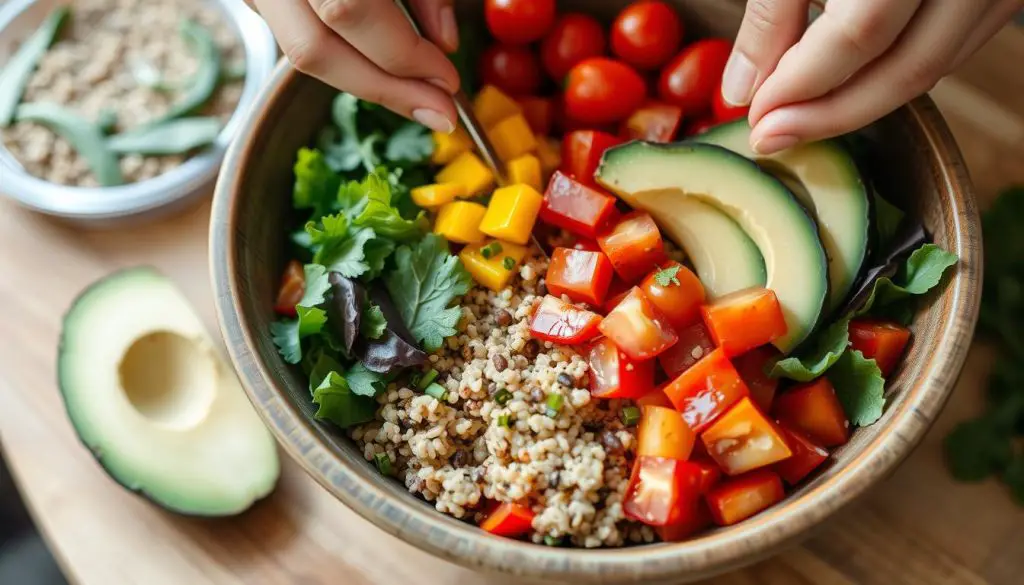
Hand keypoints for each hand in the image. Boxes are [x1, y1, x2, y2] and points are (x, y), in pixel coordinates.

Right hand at [247, 0, 460, 133]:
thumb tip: (443, 43)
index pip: (349, 11)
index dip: (403, 55)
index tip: (447, 81)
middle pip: (314, 50)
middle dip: (386, 89)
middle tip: (439, 112)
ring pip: (303, 54)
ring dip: (367, 82)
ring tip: (418, 95)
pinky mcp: (256, 0)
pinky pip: (300, 40)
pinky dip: (348, 59)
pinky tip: (383, 66)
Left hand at [721, 0, 1022, 153]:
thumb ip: (773, 10)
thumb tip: (743, 89)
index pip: (860, 33)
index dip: (804, 86)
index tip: (756, 118)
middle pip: (908, 66)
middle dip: (833, 113)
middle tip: (773, 137)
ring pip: (934, 64)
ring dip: (864, 102)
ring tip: (802, 119)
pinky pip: (953, 46)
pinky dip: (898, 71)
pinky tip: (849, 85)